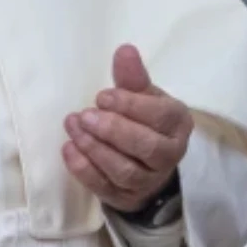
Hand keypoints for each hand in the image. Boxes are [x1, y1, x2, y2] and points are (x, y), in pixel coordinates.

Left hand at [61, 44, 191, 213]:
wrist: (145, 164)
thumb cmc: (144, 121)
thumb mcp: (143, 96)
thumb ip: (133, 77)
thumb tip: (125, 50)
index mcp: (177, 123)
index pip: (160, 116)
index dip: (130, 106)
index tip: (102, 97)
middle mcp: (169, 154)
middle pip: (146, 147)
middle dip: (113, 130)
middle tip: (85, 115)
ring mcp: (148, 180)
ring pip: (125, 170)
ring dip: (95, 149)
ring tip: (73, 127)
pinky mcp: (125, 197)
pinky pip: (105, 187)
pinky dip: (84, 170)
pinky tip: (68, 149)